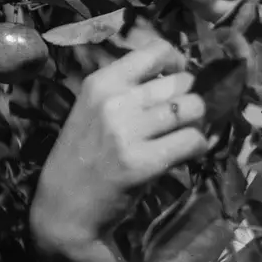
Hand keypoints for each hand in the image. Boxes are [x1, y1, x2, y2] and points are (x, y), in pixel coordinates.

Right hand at [29, 39, 209, 259]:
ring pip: (193, 108)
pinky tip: (187, 154)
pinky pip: (193, 140)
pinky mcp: (143, 162)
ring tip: (185, 135)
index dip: (177, 62)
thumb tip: (180, 71)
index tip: (177, 79)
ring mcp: (128, 132)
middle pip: (183, 82)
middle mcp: (114, 101)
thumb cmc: (83, 158)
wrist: (63, 210)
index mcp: (101, 83)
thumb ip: (130, 89)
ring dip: (197, 123)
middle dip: (189, 98)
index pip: (156, 51)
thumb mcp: (95, 110)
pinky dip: (199, 147)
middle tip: (182, 118)